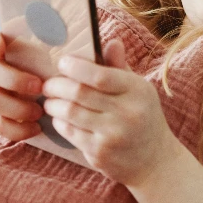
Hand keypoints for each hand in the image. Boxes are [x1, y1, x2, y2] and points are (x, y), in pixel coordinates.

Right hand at [0, 32, 43, 142]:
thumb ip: (46, 37)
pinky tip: (37, 127)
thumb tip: (62, 20)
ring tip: (40, 111)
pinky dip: (18, 129)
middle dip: (13, 79)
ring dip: (17, 107)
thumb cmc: (33, 64)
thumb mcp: (39, 49)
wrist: (6, 88)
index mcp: (3, 49)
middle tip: (39, 87)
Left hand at [41, 40, 174, 185]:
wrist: (154, 160)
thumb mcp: (139, 90)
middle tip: (48, 82)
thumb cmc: (143, 116)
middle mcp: (127, 112)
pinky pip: (70, 133)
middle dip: (58, 85)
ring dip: (54, 104)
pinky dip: (59, 122)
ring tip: (50, 99)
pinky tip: (59, 117)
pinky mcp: (99, 154)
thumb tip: (111, 42)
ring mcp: (112, 135)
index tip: (62, 62)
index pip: (101, 75)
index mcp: (138, 91)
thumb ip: (120, 67)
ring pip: (71, 113)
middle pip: (81, 93)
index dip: (77, 67)